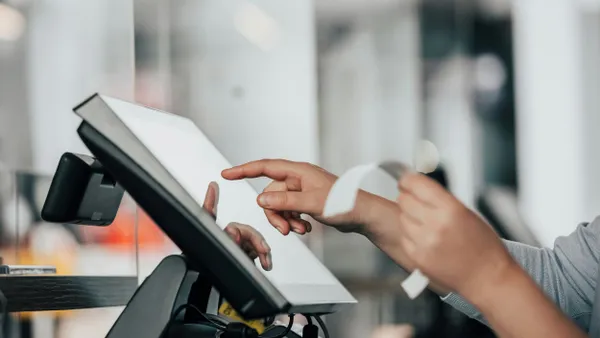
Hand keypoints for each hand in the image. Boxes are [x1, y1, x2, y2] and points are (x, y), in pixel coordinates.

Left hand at [203, 182, 271, 270]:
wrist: (215, 295)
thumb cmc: (214, 275)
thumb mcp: (221, 256)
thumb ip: (226, 239)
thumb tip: (230, 221)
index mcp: (215, 237)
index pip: (211, 215)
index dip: (211, 200)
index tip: (213, 185)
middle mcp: (225, 240)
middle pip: (244, 230)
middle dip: (254, 239)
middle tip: (261, 249)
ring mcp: (235, 249)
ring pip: (253, 242)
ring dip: (262, 249)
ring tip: (265, 259)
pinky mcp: (244, 258)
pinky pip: (256, 253)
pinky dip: (263, 257)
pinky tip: (265, 263)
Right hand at [222, 159, 384, 234]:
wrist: (362, 215)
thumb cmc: (344, 203)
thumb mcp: (312, 203)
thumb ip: (285, 202)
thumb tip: (261, 201)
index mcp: (298, 171)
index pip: (265, 167)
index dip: (244, 170)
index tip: (227, 174)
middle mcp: (298, 179)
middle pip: (270, 194)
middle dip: (275, 213)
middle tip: (285, 228)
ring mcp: (302, 191)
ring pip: (279, 205)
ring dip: (285, 219)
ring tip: (299, 229)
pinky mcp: (306, 202)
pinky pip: (289, 211)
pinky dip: (293, 221)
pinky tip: (305, 228)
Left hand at [395, 172, 515, 297]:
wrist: (486, 278)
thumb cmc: (483, 247)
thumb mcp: (467, 213)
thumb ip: (441, 200)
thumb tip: (419, 187)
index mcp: (451, 209)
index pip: (417, 184)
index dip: (408, 180)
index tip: (405, 180)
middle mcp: (435, 225)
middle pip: (405, 200)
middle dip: (408, 197)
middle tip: (415, 200)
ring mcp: (424, 242)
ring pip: (402, 217)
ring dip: (409, 216)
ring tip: (426, 223)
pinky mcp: (417, 257)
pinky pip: (404, 237)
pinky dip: (410, 234)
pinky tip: (425, 237)